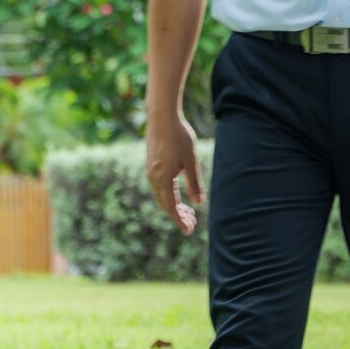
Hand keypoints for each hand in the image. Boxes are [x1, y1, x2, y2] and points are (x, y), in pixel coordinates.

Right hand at [145, 110, 203, 233]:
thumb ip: (194, 183)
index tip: (189, 231)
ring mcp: (151, 171)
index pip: (171, 207)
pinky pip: (159, 186)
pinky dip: (169, 194)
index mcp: (163, 179)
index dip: (180, 221)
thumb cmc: (179, 137)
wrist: (162, 117)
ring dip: (173, 205)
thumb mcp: (191, 161)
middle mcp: (153, 178)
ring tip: (188, 211)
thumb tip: (198, 203)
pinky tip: (179, 193)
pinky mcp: (151, 164)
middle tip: (192, 222)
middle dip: (178, 215)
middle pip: (165, 204)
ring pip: (161, 196)